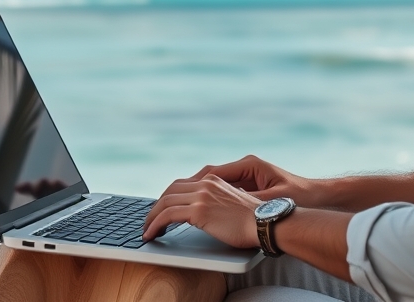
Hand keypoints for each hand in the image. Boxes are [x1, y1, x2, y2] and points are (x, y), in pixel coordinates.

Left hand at [142, 174, 262, 247]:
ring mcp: (202, 196)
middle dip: (156, 206)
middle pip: (170, 191)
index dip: (168, 197)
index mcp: (213, 180)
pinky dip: (155, 224)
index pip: (182, 185)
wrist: (265, 222)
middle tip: (150, 220)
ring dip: (152, 217)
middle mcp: (206, 184)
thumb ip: (216, 202)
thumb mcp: (231, 203)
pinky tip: (151, 234)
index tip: (161, 209)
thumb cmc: (253, 220)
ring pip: (165, 202)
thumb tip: (202, 214)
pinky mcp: (199, 210)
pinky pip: (167, 215)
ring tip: (147, 230)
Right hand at [184, 154, 321, 205]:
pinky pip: (219, 190)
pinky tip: (195, 210)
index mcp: (248, 166)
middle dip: (185, 190)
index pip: (210, 174)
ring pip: (210, 182)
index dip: (191, 186)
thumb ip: (250, 200)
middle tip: (165, 204)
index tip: (174, 198)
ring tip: (173, 207)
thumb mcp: (273, 200)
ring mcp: (245, 176)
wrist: (317, 198)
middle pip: (205, 176)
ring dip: (193, 194)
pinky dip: (205, 198)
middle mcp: (244, 168)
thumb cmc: (299, 197)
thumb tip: (229, 204)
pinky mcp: (248, 186)